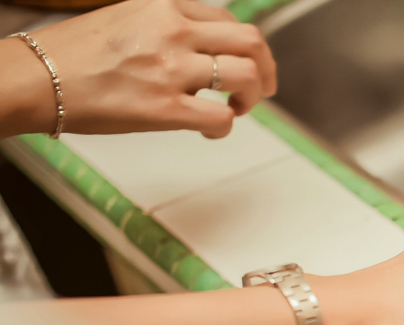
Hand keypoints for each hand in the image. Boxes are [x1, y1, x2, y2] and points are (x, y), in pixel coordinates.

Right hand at [6, 0, 275, 138]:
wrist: (34, 77)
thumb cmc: (72, 55)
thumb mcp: (126, 19)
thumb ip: (165, 29)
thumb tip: (198, 51)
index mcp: (164, 7)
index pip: (228, 20)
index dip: (245, 46)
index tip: (246, 63)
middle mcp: (173, 31)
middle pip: (250, 42)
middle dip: (266, 69)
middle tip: (262, 89)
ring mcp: (171, 69)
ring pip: (246, 76)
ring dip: (251, 97)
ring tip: (236, 109)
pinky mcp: (165, 107)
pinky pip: (221, 117)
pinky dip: (225, 128)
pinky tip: (210, 131)